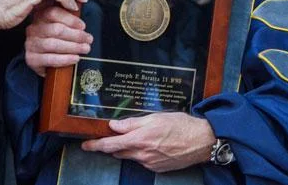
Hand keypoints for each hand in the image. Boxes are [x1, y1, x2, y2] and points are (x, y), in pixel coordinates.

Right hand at [24, 5, 92, 75]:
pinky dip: (65, 59)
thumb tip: (83, 24)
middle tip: (89, 40)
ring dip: (73, 47)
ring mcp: (31, 44)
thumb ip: (70, 21)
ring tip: (85, 49)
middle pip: (57, 30)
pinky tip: (75, 58)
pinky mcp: (32, 59)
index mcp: (41, 17)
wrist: (43, 60)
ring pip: (54, 44)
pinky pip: (50, 59)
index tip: (83, 26)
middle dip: (76, 35)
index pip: (54, 13)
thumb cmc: (55, 40)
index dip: (71, 19)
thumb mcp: (61, 26)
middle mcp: (34, 29)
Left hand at [81, 113, 215, 172]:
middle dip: (112, 145)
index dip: (95, 145)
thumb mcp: (155, 117)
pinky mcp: (157, 168)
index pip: (110, 145)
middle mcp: (142, 154)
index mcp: (139, 140)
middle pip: (118, 152)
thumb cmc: (181, 126)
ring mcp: (149, 163)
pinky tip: (153, 144)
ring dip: (129, 148)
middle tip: (111, 136)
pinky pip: (143, 161)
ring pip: (131, 156)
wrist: (201, 142)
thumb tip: (114, 125)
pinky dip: (142, 153)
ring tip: (141, 137)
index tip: (86, 144)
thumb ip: (132, 123)